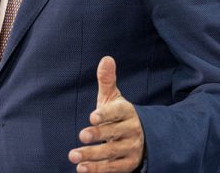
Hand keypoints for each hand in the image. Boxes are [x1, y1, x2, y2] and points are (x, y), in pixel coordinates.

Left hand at [68, 56, 144, 172]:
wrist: (145, 138)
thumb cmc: (120, 116)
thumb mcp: (114, 98)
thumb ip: (107, 81)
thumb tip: (106, 58)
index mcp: (127, 112)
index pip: (117, 112)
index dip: (105, 115)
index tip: (92, 116)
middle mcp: (132, 130)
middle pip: (114, 133)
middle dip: (98, 135)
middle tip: (81, 135)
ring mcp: (131, 148)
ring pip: (112, 153)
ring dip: (92, 155)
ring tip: (73, 156)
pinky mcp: (129, 164)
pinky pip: (113, 168)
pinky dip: (98, 169)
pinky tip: (82, 169)